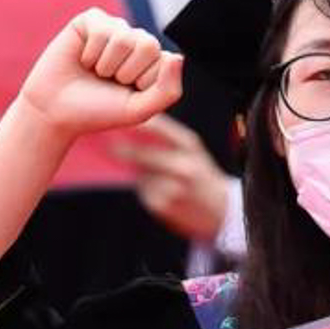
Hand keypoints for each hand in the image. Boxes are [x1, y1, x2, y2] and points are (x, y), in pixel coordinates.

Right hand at [18, 9, 182, 138]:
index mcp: (153, 61)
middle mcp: (136, 41)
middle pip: (148, 45)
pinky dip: (90, 53)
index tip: (125, 93)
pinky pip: (101, 29)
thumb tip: (177, 57)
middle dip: (125, 72)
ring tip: (94, 71)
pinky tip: (82, 60)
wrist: (55, 111)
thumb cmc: (97, 111)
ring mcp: (114, 28)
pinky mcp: (91, 20)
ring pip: (123, 38)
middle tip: (108, 81)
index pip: (165, 62)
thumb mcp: (138, 110)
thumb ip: (167, 90)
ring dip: (105, 64)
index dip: (143, 84)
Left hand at [114, 115, 231, 243]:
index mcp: (189, 145)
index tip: (118, 119)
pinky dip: (145, 189)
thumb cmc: (200, 173)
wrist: (222, 209)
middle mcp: (183, 165)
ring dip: (137, 172)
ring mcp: (173, 187)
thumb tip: (129, 126)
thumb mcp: (191, 149)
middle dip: (122, 148)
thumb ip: (165, 136)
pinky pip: (143, 191)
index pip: (157, 128)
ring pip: (140, 173)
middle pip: (141, 153)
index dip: (135, 124)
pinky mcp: (163, 205)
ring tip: (154, 173)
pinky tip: (161, 190)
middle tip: (107, 144)